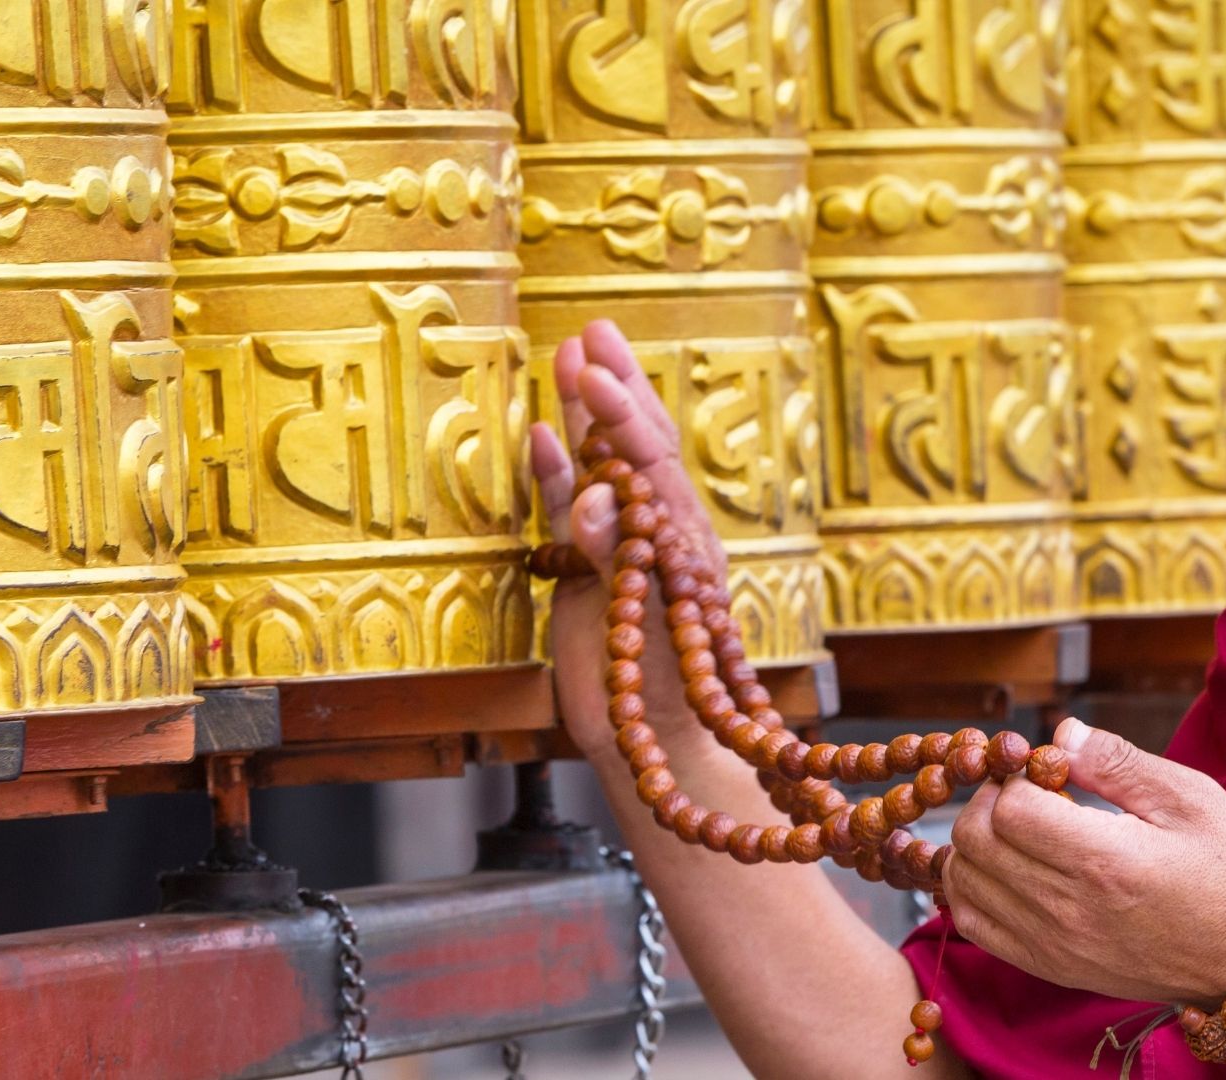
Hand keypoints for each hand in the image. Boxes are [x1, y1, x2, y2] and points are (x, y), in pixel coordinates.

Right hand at [531, 321, 727, 759]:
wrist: (661, 748)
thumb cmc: (670, 693)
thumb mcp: (649, 622)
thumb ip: (619, 557)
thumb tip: (590, 498)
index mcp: (683, 536)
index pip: (650, 456)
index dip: (621, 410)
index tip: (594, 365)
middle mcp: (654, 533)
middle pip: (633, 445)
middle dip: (612, 388)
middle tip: (591, 332)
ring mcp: (621, 552)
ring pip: (601, 469)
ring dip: (585, 415)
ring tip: (565, 359)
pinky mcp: (589, 576)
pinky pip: (569, 513)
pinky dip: (558, 474)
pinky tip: (543, 437)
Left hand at [943, 717, 1225, 1006]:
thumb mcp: (1191, 800)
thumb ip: (1117, 762)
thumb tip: (1060, 733)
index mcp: (1104, 861)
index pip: (1008, 807)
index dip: (1017, 779)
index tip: (1045, 775)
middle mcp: (1068, 908)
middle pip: (972, 840)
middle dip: (987, 803)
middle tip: (1026, 796)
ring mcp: (1053, 944)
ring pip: (962, 880)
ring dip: (974, 844)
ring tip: (1017, 832)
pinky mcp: (1049, 967)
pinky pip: (971, 923)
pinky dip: (970, 888)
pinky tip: (1002, 868)